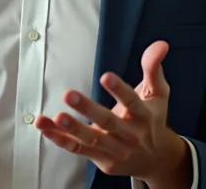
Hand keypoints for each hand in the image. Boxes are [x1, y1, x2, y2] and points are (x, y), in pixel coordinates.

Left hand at [34, 41, 189, 187]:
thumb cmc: (152, 120)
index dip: (119, 89)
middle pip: (109, 122)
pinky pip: (78, 149)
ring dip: (72, 128)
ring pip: (91, 139)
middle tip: (69, 95)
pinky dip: (60, 139)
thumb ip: (153, 68)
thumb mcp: (158, 94)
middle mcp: (130, 136)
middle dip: (88, 109)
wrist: (157, 160)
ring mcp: (115, 150)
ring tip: (57, 116)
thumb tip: (160, 44)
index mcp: (144, 116)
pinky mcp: (101, 160)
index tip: (105, 76)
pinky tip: (45, 126)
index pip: (132, 102)